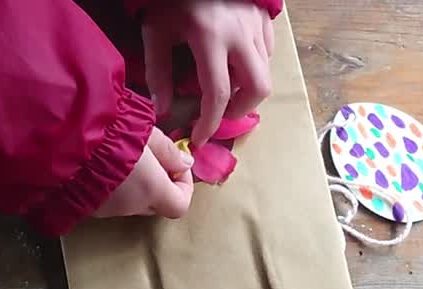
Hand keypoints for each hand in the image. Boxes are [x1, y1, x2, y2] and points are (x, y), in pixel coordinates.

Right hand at [94, 127, 194, 219]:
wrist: (64, 145)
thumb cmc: (109, 135)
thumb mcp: (146, 134)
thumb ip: (169, 151)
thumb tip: (185, 162)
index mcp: (151, 191)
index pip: (180, 205)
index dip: (184, 187)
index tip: (177, 166)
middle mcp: (132, 206)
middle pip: (157, 205)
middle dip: (160, 184)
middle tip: (153, 159)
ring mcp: (109, 210)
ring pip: (133, 202)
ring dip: (136, 185)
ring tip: (124, 156)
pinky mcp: (89, 208)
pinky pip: (111, 201)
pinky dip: (115, 188)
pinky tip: (104, 165)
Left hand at [141, 0, 274, 145]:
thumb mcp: (156, 32)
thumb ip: (158, 73)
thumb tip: (163, 110)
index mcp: (210, 38)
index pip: (218, 94)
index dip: (210, 123)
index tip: (200, 138)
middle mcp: (240, 34)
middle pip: (258, 88)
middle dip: (240, 110)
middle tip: (220, 115)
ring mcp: (256, 25)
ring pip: (265, 71)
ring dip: (246, 89)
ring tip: (224, 89)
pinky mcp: (263, 18)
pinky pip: (267, 52)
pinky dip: (253, 67)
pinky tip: (233, 65)